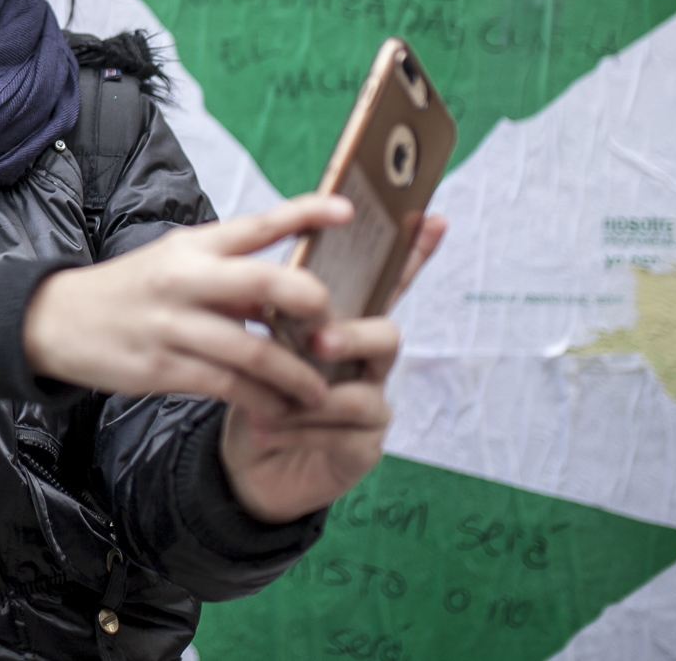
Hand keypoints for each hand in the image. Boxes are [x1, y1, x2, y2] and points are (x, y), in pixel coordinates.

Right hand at [23, 194, 354, 421]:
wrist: (54, 321)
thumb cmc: (128, 291)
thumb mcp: (173, 263)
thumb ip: (227, 272)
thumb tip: (290, 287)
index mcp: (192, 246)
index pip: (257, 224)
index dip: (305, 213)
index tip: (348, 211)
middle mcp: (184, 279)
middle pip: (267, 284)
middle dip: (314, 307)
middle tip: (338, 332)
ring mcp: (172, 324)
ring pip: (255, 349)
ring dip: (298, 375)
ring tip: (321, 392)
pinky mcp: (162, 367)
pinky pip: (228, 386)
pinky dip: (262, 402)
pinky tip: (279, 411)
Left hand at [220, 212, 447, 521]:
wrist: (242, 457)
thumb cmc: (256, 390)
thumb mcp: (258, 341)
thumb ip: (276, 311)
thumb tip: (275, 278)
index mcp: (345, 325)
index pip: (387, 285)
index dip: (413, 254)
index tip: (433, 217)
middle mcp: (368, 362)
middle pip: (387, 336)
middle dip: (355, 336)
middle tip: (318, 340)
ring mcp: (372, 404)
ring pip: (364, 391)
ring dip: (315, 394)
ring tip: (270, 402)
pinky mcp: (362, 446)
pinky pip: (342, 431)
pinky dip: (297, 427)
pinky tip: (264, 428)